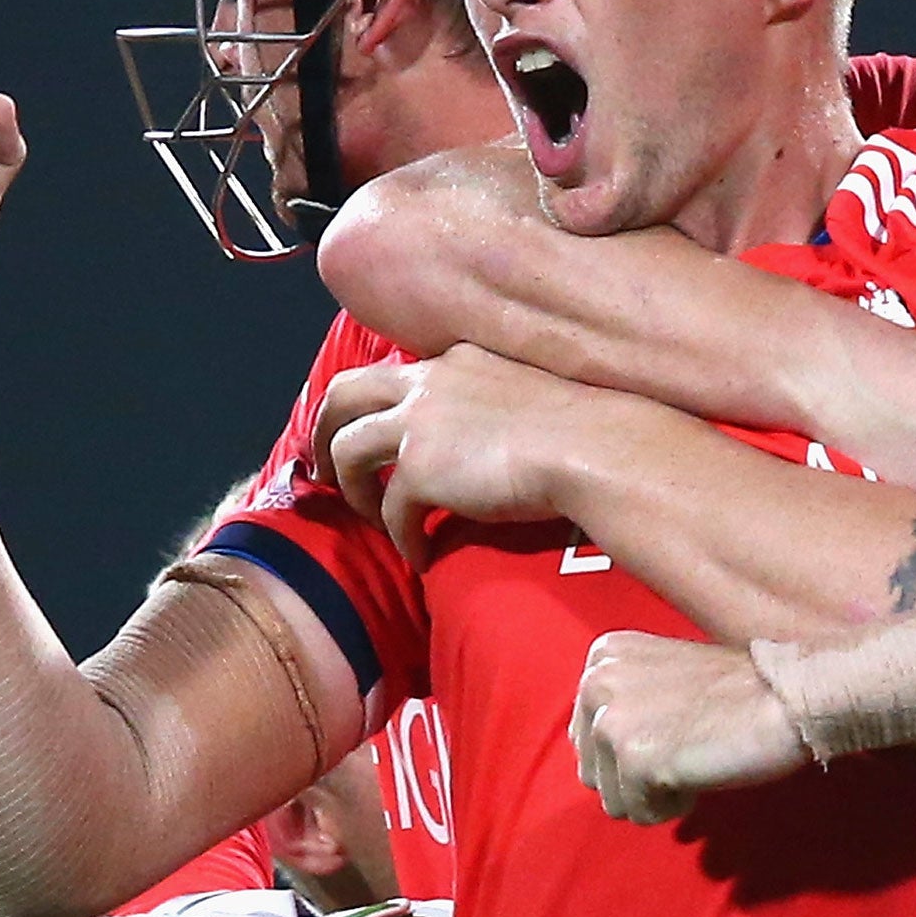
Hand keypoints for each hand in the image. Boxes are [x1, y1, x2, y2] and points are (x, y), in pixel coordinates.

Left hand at [310, 344, 602, 568]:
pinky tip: (419, 555)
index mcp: (454, 361)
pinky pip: (391, 511)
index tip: (362, 430)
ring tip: (374, 519)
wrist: (594, 447)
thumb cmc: (584, 428)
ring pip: (348, 451)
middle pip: (342, 395)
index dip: (367, 405)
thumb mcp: (526, 395)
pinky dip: (400, 538)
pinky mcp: (421, 470)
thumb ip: (490, 405)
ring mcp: (418, 424)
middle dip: (323, 431)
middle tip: (321, 467)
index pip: (390, 374)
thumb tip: (483, 440)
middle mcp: (427, 383)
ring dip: (354, 490)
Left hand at [569, 631, 808, 824]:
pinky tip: (699, 772)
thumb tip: (593, 757)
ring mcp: (613, 722)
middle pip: (593, 773)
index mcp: (604, 657)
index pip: (586, 740)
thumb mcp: (661, 676)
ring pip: (613, 800)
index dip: (632, 750)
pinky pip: (639, 815)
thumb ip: (622, 701)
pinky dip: (672, 806)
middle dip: (636, 776)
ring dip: (654, 793)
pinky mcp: (635, 759)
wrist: (784, 699)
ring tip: (692, 758)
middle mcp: (597, 682)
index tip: (673, 729)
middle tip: (684, 748)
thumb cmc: (735, 693)